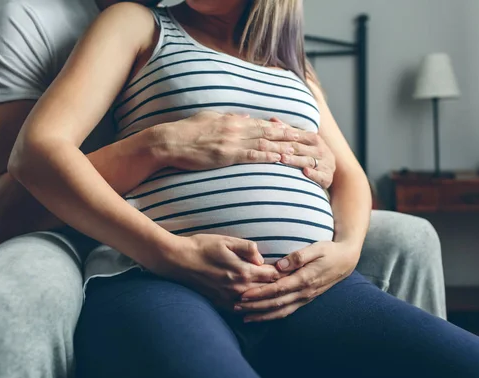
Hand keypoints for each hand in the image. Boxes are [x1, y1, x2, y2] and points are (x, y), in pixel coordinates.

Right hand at [153, 111, 305, 170]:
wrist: (169, 141)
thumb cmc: (187, 131)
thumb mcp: (211, 118)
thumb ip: (231, 118)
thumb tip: (247, 117)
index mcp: (234, 120)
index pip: (264, 124)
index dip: (283, 127)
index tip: (298, 130)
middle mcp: (237, 128)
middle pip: (270, 132)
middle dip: (292, 135)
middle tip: (310, 138)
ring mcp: (233, 142)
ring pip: (265, 144)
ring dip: (285, 147)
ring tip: (302, 150)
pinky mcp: (227, 155)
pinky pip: (252, 156)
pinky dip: (268, 157)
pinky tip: (281, 159)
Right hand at [163, 234, 284, 310]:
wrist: (177, 260)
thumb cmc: (201, 246)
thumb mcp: (226, 241)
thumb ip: (247, 248)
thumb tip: (261, 258)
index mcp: (242, 271)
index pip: (271, 275)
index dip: (282, 272)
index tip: (290, 269)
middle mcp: (238, 288)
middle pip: (266, 290)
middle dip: (277, 286)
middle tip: (289, 282)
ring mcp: (228, 298)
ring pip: (255, 302)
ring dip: (265, 297)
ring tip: (276, 294)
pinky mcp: (219, 303)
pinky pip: (240, 309)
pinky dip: (250, 306)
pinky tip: (255, 304)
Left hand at [234, 241, 358, 321]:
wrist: (345, 261)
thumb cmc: (329, 251)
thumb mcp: (316, 248)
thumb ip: (298, 256)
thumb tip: (280, 265)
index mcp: (305, 278)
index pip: (278, 289)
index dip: (260, 293)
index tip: (244, 294)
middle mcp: (304, 292)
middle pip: (276, 303)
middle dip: (255, 306)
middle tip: (236, 307)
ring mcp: (305, 297)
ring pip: (280, 311)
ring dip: (261, 315)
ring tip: (243, 316)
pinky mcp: (305, 299)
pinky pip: (287, 311)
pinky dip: (272, 316)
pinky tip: (260, 317)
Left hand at [270, 118, 335, 188]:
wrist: (330, 168)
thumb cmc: (312, 151)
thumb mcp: (304, 140)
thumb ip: (289, 131)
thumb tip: (272, 119)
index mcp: (314, 138)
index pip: (296, 136)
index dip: (282, 136)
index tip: (268, 137)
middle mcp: (320, 150)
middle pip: (300, 148)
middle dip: (285, 148)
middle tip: (272, 149)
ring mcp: (325, 164)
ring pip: (308, 161)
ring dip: (295, 160)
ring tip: (283, 159)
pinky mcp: (327, 177)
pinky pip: (320, 175)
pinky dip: (313, 174)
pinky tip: (305, 172)